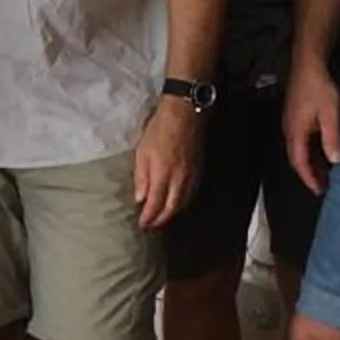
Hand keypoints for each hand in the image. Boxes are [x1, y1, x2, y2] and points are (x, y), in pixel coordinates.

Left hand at [131, 98, 201, 229]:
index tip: (142, 224)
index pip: (156, 204)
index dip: (149, 217)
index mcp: (163, 176)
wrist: (184, 115)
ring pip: (183, 203)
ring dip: (172, 213)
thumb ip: (142, 177)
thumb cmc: (159, 130)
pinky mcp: (199, 171)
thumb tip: (140, 198)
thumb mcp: (142, 152)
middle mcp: (179, 180)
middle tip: (151, 225)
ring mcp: (191, 176)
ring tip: (162, 217)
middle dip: (160, 219)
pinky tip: (177, 202)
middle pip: (171, 208)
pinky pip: (191, 194)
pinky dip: (182, 203)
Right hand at [283, 56, 339, 194]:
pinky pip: (299, 141)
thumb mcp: (330, 114)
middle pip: (296, 159)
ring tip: (324, 173)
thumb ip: (332, 138)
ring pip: (297, 150)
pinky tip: (320, 151)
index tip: (320, 191)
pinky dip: (309, 151)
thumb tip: (336, 161)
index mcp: (296, 133)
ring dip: (309, 163)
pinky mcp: (294, 117)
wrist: (307, 65)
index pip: (300, 163)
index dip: (310, 178)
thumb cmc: (320, 89)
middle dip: (309, 174)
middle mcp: (289, 131)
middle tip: (323, 187)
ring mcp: (290, 123)